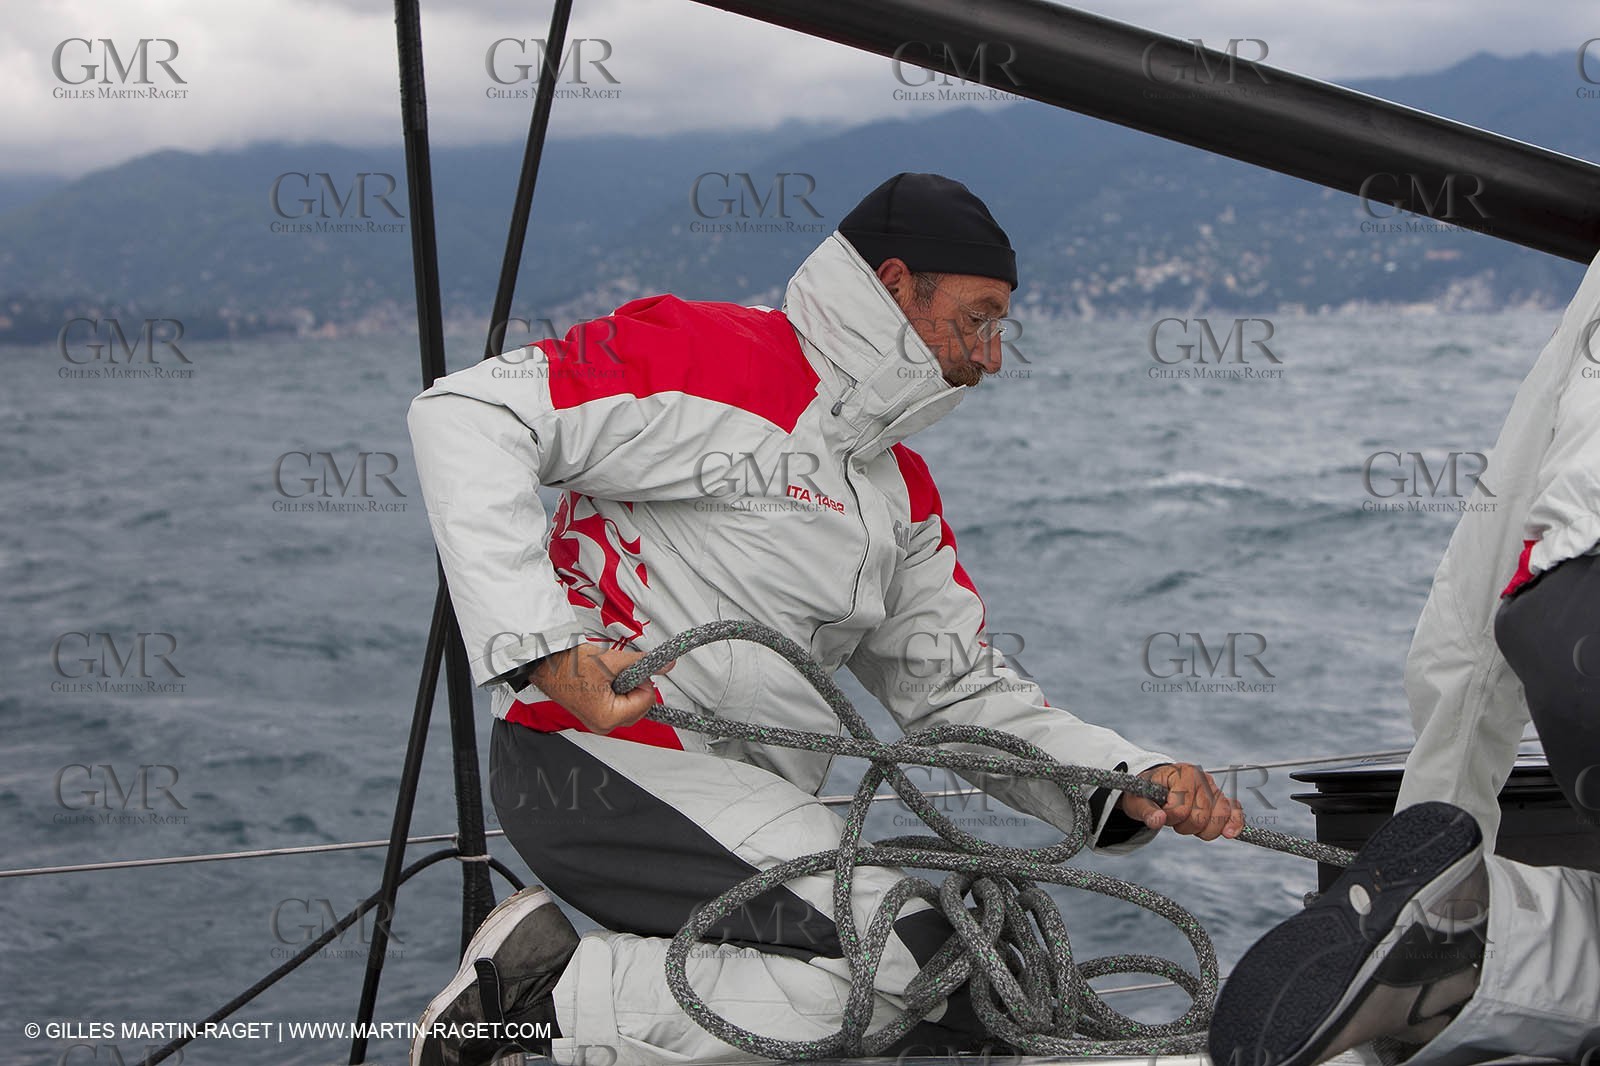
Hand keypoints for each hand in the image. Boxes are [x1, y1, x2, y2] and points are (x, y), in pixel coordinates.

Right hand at [528, 643, 671, 734]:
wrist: (547, 663)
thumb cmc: (569, 666)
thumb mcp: (612, 661)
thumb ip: (643, 663)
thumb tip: (666, 666)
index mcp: (608, 718)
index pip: (646, 702)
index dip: (642, 682)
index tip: (630, 671)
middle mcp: (603, 725)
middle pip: (640, 708)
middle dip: (636, 688)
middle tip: (621, 673)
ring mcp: (598, 722)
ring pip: (630, 707)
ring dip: (627, 690)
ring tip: (610, 676)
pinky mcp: (595, 715)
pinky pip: (618, 706)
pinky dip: (618, 693)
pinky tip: (605, 682)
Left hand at [1118, 762, 1243, 840]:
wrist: (1155, 787)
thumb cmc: (1146, 793)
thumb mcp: (1138, 801)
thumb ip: (1146, 811)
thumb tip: (1158, 820)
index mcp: (1182, 773)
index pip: (1181, 807)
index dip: (1170, 817)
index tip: (1161, 811)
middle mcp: (1202, 778)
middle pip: (1202, 815)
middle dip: (1185, 826)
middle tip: (1173, 819)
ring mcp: (1214, 789)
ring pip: (1221, 816)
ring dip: (1204, 830)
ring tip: (1189, 825)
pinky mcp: (1221, 800)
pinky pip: (1234, 812)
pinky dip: (1234, 823)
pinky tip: (1230, 833)